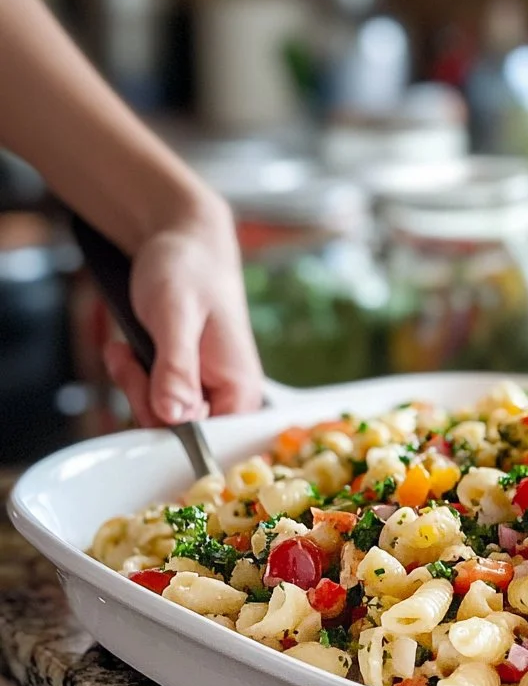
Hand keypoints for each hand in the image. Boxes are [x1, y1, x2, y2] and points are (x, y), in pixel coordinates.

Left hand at [103, 195, 263, 426]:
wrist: (183, 243)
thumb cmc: (189, 270)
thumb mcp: (176, 316)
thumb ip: (177, 369)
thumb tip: (174, 416)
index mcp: (241, 389)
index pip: (208, 442)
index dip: (172, 429)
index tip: (151, 395)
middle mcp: (229, 397)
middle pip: (179, 434)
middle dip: (144, 400)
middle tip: (132, 361)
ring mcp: (206, 391)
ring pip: (160, 419)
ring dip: (134, 387)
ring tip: (128, 350)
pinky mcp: (186, 384)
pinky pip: (153, 401)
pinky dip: (132, 379)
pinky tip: (128, 351)